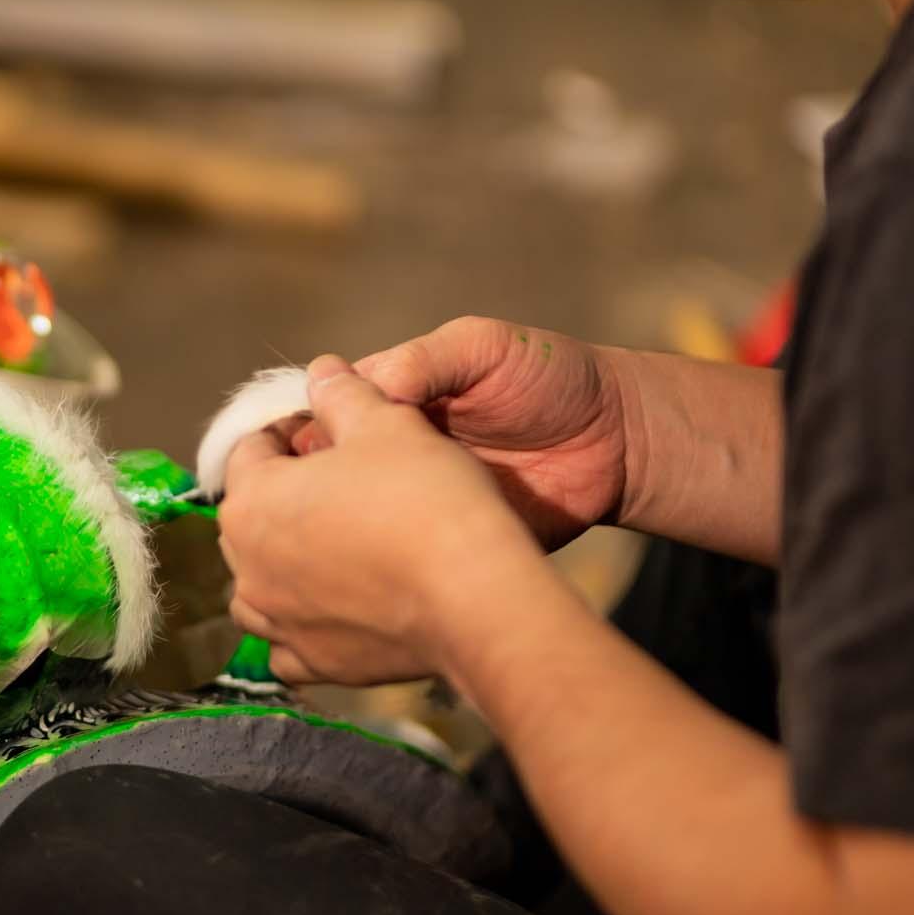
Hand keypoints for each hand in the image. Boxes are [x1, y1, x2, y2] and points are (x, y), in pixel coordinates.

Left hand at [223, 358, 543, 685]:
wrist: (474, 597)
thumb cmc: (427, 500)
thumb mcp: (386, 422)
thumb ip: (343, 393)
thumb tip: (321, 371)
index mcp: (253, 500)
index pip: (250, 450)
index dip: (287, 432)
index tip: (325, 429)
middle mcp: (248, 566)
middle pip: (251, 517)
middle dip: (284, 496)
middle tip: (339, 484)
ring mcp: (277, 621)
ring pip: (258, 584)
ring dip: (282, 562)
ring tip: (333, 544)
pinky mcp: (314, 662)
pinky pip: (288, 643)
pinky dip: (302, 625)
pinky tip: (334, 609)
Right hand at [312, 316, 631, 549]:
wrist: (619, 440)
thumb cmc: (549, 378)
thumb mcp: (482, 347)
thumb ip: (421, 360)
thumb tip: (352, 389)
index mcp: (386, 403)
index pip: (318, 417)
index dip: (298, 433)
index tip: (294, 451)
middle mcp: (387, 457)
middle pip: (323, 478)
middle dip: (311, 491)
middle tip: (322, 501)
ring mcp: (412, 505)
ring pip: (353, 525)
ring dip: (341, 533)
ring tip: (346, 537)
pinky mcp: (441, 545)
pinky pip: (402, 559)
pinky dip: (384, 565)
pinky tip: (377, 568)